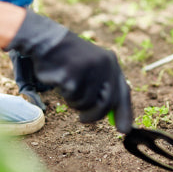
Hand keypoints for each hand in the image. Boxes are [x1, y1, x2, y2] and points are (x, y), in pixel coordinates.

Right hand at [7, 11, 132, 132]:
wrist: (48, 41)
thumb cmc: (69, 59)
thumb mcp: (91, 68)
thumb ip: (103, 88)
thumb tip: (111, 115)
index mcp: (111, 62)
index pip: (124, 92)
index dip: (125, 113)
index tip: (124, 130)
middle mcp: (104, 65)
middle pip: (106, 104)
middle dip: (93, 116)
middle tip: (82, 120)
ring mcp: (89, 70)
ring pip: (86, 103)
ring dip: (74, 102)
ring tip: (67, 85)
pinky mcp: (72, 75)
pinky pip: (72, 97)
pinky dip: (64, 94)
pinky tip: (59, 80)